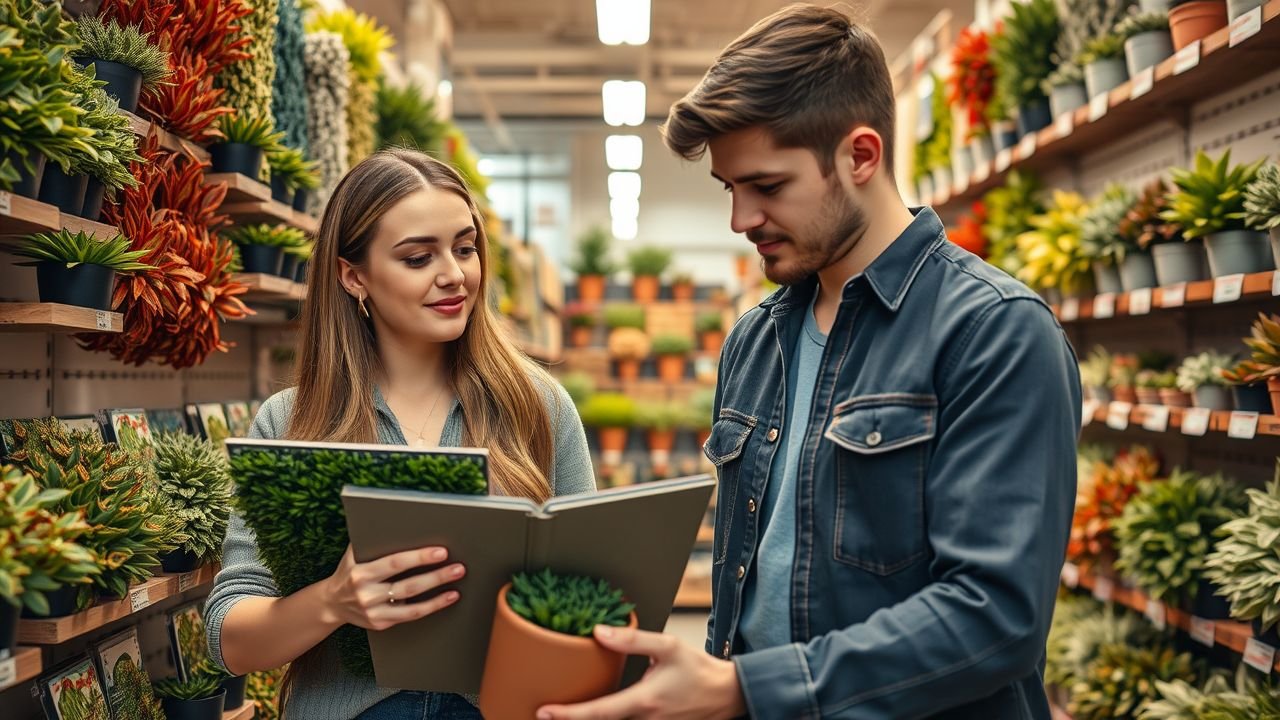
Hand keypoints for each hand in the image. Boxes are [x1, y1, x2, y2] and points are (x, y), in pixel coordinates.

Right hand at [320, 544, 464, 630]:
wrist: (331, 603)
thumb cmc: (350, 571)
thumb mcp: (354, 554)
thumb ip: (373, 540)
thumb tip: (400, 521)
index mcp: (361, 573)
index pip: (395, 563)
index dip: (420, 557)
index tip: (441, 552)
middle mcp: (366, 594)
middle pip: (408, 586)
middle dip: (436, 576)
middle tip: (458, 567)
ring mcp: (374, 612)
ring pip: (412, 606)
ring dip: (438, 597)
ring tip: (457, 585)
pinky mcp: (381, 623)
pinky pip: (410, 615)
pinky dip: (431, 607)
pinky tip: (446, 598)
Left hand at [536, 626, 746, 719]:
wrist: (727, 695)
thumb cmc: (699, 670)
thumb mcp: (668, 646)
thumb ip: (632, 640)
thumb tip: (598, 633)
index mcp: (644, 702)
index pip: (598, 712)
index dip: (568, 715)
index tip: (544, 712)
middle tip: (544, 713)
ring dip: (589, 719)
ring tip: (562, 711)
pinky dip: (606, 717)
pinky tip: (593, 710)